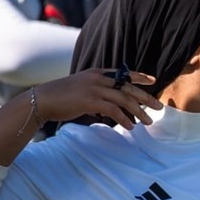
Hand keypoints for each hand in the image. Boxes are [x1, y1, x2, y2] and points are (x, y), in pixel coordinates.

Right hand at [35, 67, 161, 129]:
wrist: (41, 100)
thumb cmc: (60, 98)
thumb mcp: (80, 88)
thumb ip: (96, 94)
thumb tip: (108, 108)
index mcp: (96, 73)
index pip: (123, 73)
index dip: (139, 76)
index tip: (152, 81)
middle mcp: (98, 78)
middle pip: (128, 86)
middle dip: (145, 97)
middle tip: (159, 106)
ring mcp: (94, 88)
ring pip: (124, 99)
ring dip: (138, 112)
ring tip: (148, 122)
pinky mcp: (90, 101)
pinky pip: (113, 110)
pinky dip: (124, 119)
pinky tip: (130, 127)